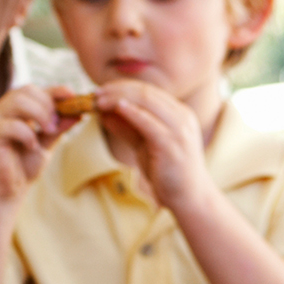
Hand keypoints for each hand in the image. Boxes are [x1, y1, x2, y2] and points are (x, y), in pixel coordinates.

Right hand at [0, 85, 81, 202]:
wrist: (7, 191)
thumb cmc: (22, 166)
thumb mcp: (46, 144)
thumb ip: (58, 129)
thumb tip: (78, 114)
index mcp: (13, 110)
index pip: (33, 90)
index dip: (53, 90)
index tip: (72, 95)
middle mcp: (1, 111)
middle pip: (25, 90)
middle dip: (47, 104)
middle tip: (56, 124)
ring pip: (17, 101)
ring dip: (39, 114)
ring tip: (48, 132)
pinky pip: (12, 125)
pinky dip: (28, 134)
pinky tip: (31, 146)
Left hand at [92, 80, 212, 210]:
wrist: (188, 197)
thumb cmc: (167, 171)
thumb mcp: (144, 144)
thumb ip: (127, 128)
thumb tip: (104, 114)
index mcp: (178, 113)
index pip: (148, 90)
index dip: (122, 87)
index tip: (100, 91)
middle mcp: (182, 116)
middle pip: (146, 92)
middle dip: (117, 90)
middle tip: (95, 94)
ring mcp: (179, 129)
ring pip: (147, 101)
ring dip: (119, 97)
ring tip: (99, 100)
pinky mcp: (172, 144)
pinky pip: (149, 122)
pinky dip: (132, 112)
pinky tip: (116, 108)